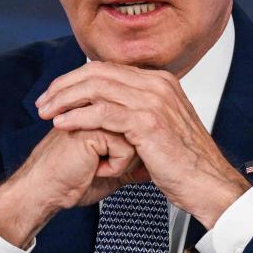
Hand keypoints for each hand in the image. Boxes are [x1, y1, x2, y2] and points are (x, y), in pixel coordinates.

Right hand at [0, 125, 147, 248]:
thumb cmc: (73, 180)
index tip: (109, 164)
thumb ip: (134, 160)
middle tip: (102, 166)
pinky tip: (93, 167)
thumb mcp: (112, 169)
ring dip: (122, 162)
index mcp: (105, 112)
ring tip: (98, 166)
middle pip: (143, 130)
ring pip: (137, 137)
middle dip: (129, 158)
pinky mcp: (94, 125)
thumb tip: (155, 164)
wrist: (47, 190)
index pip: (141, 125)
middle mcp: (102, 108)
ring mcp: (97, 112)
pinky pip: (127, 147)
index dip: (132, 152)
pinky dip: (115, 166)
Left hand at [36, 62, 250, 228]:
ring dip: (65, 100)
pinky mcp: (148, 122)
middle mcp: (157, 85)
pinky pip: (103, 112)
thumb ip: (137, 114)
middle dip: (64, 86)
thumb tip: (109, 112)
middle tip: (43, 102)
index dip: (76, 79)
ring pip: (97, 88)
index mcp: (160, 82)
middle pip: (98, 73)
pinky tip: (62, 124)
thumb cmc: (184, 164)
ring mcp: (154, 101)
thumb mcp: (161, 129)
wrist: (208, 184)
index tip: (56, 94)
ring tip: (46, 112)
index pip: (107, 68)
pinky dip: (78, 117)